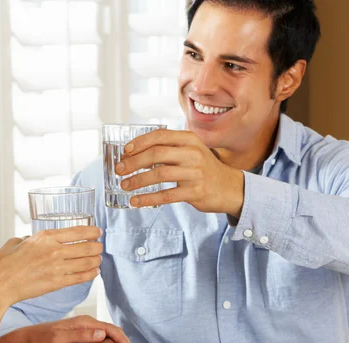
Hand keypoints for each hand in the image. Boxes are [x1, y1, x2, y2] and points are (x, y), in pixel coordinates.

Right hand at [0, 226, 103, 306]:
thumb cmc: (3, 264)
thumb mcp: (15, 242)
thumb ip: (27, 239)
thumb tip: (31, 240)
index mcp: (44, 237)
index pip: (77, 231)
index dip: (92, 232)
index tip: (98, 232)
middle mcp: (54, 250)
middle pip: (86, 247)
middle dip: (97, 247)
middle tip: (100, 247)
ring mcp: (57, 267)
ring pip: (86, 262)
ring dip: (96, 260)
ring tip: (98, 260)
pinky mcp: (57, 283)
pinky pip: (80, 277)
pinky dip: (90, 274)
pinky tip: (95, 272)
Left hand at [23, 316, 136, 342]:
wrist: (29, 340)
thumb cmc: (42, 340)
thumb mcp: (59, 339)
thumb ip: (80, 335)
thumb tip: (101, 334)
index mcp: (85, 322)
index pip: (111, 330)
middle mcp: (87, 324)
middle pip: (114, 333)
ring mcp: (85, 330)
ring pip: (110, 338)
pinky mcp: (83, 337)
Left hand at [116, 129, 244, 216]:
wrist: (229, 187)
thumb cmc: (201, 168)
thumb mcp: (189, 151)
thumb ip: (167, 149)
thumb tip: (132, 154)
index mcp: (189, 140)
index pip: (159, 136)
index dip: (139, 143)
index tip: (124, 151)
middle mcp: (193, 153)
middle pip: (156, 154)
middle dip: (133, 162)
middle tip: (119, 170)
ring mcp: (195, 173)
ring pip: (159, 174)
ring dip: (137, 180)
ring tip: (124, 185)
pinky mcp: (195, 192)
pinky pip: (166, 195)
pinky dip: (148, 198)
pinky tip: (135, 201)